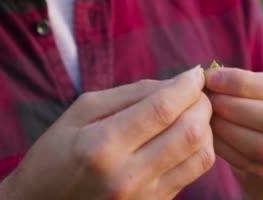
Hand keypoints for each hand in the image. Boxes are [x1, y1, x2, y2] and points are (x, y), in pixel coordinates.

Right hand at [0, 67, 214, 199]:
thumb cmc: (56, 154)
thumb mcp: (81, 112)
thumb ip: (129, 94)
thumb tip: (173, 83)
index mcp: (101, 145)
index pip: (161, 109)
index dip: (186, 86)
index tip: (195, 73)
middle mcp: (126, 175)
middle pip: (189, 132)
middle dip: (202, 104)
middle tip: (196, 92)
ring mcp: (143, 196)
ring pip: (199, 155)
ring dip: (206, 127)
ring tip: (193, 112)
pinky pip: (193, 173)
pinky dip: (199, 148)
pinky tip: (186, 135)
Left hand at [204, 68, 262, 198]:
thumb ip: (247, 81)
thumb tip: (209, 75)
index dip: (242, 83)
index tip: (211, 78)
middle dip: (235, 107)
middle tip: (208, 100)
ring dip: (228, 130)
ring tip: (207, 117)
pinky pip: (250, 162)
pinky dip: (226, 148)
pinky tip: (211, 135)